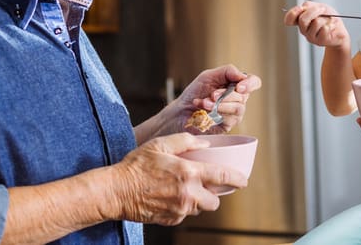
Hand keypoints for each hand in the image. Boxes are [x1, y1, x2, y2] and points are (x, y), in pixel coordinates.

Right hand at [111, 133, 247, 225]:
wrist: (116, 191)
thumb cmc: (137, 165)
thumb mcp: (161, 144)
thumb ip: (186, 141)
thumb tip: (205, 144)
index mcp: (188, 173)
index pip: (222, 177)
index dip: (237, 179)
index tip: (243, 180)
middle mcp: (187, 194)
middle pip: (215, 201)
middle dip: (213, 193)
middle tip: (205, 184)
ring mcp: (179, 209)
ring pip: (200, 209)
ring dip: (198, 200)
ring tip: (183, 188)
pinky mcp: (171, 219)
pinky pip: (185, 215)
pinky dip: (183, 207)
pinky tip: (170, 196)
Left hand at [179, 65, 260, 133]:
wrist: (180, 111)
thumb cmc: (195, 93)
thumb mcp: (208, 76)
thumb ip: (227, 71)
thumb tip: (243, 75)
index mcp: (235, 85)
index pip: (253, 82)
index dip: (250, 84)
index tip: (239, 87)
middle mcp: (238, 100)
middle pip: (244, 96)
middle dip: (226, 95)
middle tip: (211, 95)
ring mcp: (234, 114)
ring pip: (238, 108)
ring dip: (220, 104)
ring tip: (204, 103)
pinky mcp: (227, 125)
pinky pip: (229, 119)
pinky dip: (215, 113)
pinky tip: (203, 110)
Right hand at [284, 1, 348, 47]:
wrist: (339, 30)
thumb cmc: (328, 17)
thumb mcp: (319, 7)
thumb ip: (309, 6)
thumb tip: (303, 8)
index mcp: (300, 21)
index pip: (289, 19)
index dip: (293, 13)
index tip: (301, 8)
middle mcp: (303, 30)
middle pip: (303, 20)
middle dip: (314, 11)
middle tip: (323, 9)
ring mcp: (310, 37)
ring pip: (316, 23)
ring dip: (325, 18)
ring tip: (329, 20)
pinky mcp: (319, 41)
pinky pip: (324, 29)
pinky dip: (331, 24)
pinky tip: (332, 26)